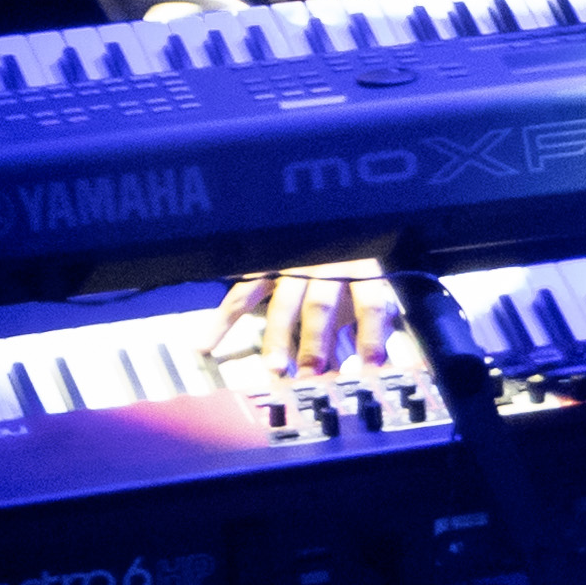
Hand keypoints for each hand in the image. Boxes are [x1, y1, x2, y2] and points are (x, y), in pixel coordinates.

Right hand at [210, 260, 398, 378]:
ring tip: (275, 368)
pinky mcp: (266, 267)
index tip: (372, 369)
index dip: (373, 337)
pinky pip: (243, 294)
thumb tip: (380, 362)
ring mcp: (293, 264)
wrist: (329, 209)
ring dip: (278, 338)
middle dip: (315, 343)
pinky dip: (223, 320)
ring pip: (283, 303)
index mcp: (363, 266)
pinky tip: (205, 344)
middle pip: (320, 306)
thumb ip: (375, 320)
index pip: (371, 304)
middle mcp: (327, 263)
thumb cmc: (355, 256)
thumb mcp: (372, 281)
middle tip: (312, 374)